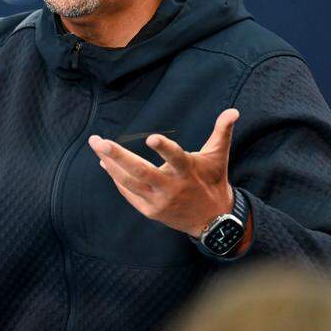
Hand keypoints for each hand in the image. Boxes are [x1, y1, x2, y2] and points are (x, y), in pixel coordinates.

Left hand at [88, 109, 239, 238]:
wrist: (212, 220)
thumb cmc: (212, 181)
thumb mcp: (218, 156)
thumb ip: (222, 132)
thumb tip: (233, 110)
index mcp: (188, 171)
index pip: (176, 158)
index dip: (165, 149)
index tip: (151, 138)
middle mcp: (171, 187)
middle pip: (140, 172)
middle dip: (117, 156)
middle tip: (99, 142)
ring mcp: (159, 201)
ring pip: (129, 183)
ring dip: (111, 166)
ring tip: (97, 147)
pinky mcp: (150, 211)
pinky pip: (129, 193)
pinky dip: (117, 179)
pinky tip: (105, 165)